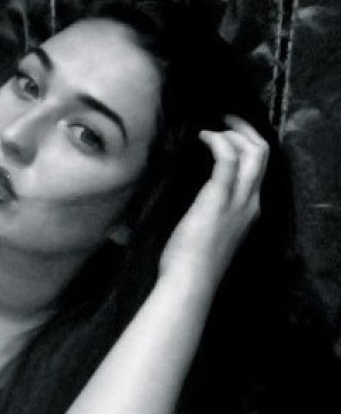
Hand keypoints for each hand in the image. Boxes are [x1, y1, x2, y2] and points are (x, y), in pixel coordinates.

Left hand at [159, 115, 268, 288]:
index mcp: (248, 212)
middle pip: (262, 155)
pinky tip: (202, 137)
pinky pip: (227, 157)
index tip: (226, 139)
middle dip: (245, 132)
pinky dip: (217, 141)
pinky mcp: (218, 197)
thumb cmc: (189, 264)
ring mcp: (237, 200)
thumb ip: (202, 219)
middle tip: (225, 121)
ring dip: (234, 132)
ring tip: (213, 127)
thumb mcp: (204, 236)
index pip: (257, 171)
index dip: (245, 150)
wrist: (191, 280)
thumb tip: (164, 215)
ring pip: (252, 152)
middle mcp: (250, 203)